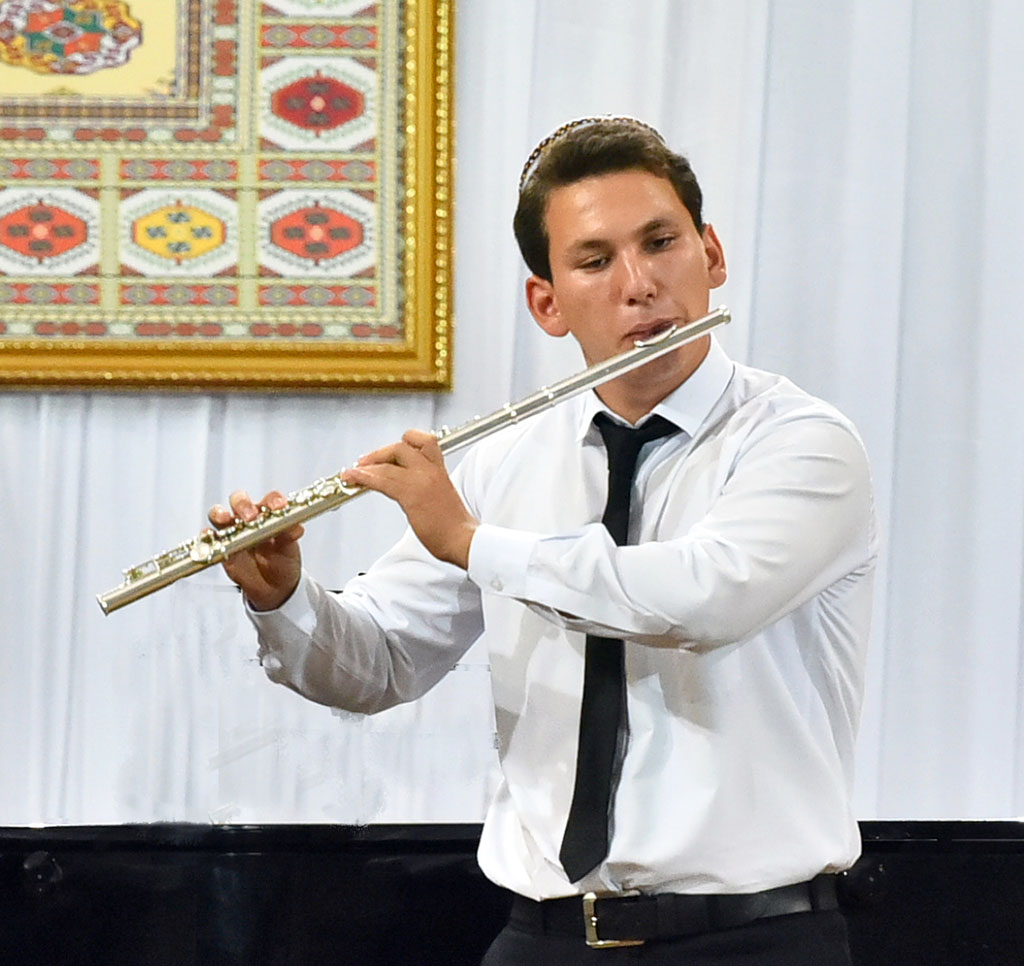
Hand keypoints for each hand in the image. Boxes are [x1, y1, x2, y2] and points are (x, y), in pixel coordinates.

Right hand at [207, 490, 302, 610]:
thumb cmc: (283, 562)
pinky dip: (207, 536)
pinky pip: (209, 538)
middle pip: (240, 501)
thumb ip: (290, 536)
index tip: (279, 506)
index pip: (269, 500)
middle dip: (243, 505)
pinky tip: (210, 538)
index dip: (273, 500)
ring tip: (225, 520)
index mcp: (269, 514)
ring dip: (220, 514)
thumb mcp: (290, 550)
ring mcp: (233, 531)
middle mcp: (249, 518)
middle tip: (249, 517)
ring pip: (220, 515)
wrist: (274, 587)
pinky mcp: (221, 547)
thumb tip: (297, 528)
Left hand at [341, 430, 477, 568]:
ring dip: (365, 467)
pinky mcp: (411, 495)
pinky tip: (355, 479)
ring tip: (352, 473)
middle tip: (365, 463)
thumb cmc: (455, 526)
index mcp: (440, 470)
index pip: (423, 441)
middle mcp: (431, 470)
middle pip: (401, 446)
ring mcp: (421, 481)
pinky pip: (382, 480)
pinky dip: (364, 478)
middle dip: (379, 453)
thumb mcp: (443, 498)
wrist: (464, 540)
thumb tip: (409, 491)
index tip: (390, 452)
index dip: (405, 442)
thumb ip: (427, 488)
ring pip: (388, 464)